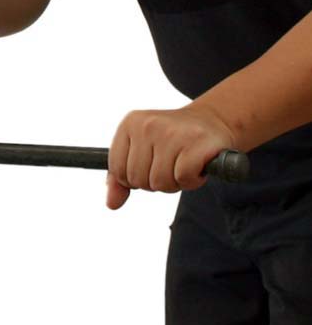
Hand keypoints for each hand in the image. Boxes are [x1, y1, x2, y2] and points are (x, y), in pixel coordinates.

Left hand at [106, 104, 235, 209]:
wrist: (212, 121)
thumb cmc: (173, 141)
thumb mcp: (141, 153)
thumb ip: (120, 179)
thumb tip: (112, 204)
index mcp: (129, 124)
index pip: (117, 171)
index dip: (135, 178)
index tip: (151, 164)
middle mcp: (148, 125)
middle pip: (138, 180)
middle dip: (156, 181)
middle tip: (171, 163)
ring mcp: (172, 132)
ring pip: (159, 182)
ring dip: (174, 182)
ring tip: (184, 163)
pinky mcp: (196, 142)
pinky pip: (183, 178)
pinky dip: (192, 180)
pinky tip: (197, 165)